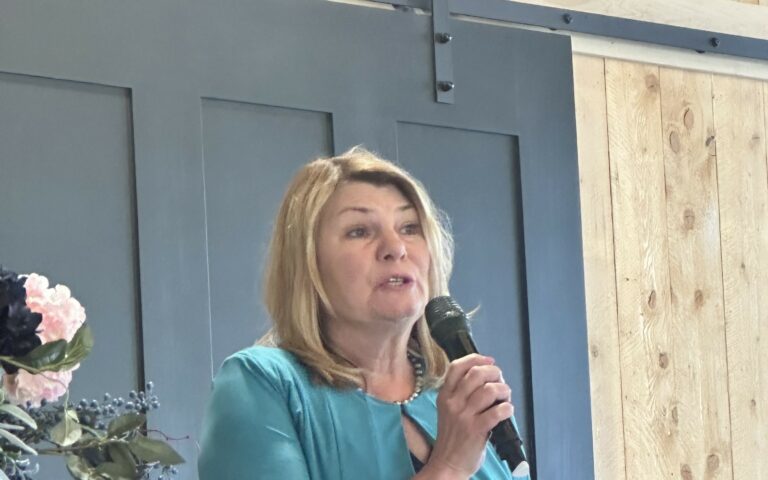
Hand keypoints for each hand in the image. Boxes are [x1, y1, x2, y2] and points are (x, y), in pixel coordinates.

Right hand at [422, 354, 513, 478]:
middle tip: (500, 380)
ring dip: (504, 390)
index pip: (457, 367)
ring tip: (505, 398)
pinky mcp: (475, 430)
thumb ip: (461, 394)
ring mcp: (464, 416)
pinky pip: (497, 411)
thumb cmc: (453, 437)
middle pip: (476, 374)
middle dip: (494, 373)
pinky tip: (507, 411)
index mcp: (445, 396)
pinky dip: (507, 408)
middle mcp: (452, 403)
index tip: (489, 360)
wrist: (448, 463)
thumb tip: (488, 377)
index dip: (476, 359)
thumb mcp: (449, 410)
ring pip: (489, 390)